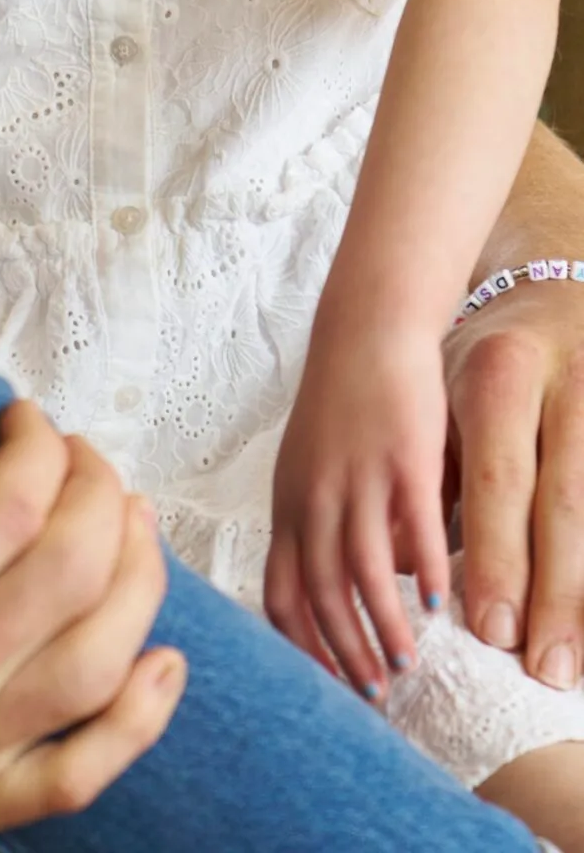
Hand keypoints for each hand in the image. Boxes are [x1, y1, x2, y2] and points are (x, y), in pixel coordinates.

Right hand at [0, 395, 185, 852]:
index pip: (11, 511)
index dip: (38, 449)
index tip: (26, 418)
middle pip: (71, 577)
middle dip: (97, 497)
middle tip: (84, 458)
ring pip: (94, 666)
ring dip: (137, 586)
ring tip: (134, 524)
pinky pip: (79, 774)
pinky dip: (136, 722)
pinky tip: (161, 665)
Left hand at [265, 316, 450, 700]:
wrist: (365, 327)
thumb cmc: (342, 401)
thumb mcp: (312, 467)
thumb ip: (321, 525)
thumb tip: (346, 588)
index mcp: (287, 501)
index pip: (279, 590)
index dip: (301, 645)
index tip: (326, 684)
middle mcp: (314, 494)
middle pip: (320, 591)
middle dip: (344, 650)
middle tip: (373, 692)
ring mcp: (357, 475)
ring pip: (363, 569)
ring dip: (384, 625)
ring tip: (407, 663)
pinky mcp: (402, 455)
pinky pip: (414, 527)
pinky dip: (428, 573)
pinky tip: (444, 605)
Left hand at [445, 275, 583, 688]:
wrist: (554, 298)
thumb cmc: (484, 369)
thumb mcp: (447, 400)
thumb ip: (430, 476)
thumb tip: (397, 570)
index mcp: (501, 375)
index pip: (500, 479)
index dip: (497, 558)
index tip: (485, 629)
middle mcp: (565, 386)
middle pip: (565, 506)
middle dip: (554, 593)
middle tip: (538, 666)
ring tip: (571, 665)